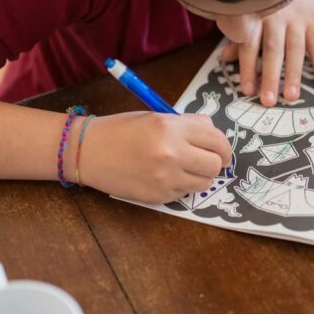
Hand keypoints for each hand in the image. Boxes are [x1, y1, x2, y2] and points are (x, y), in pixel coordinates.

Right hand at [78, 112, 232, 203]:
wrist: (89, 151)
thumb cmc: (122, 130)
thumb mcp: (156, 117)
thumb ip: (187, 124)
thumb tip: (214, 134)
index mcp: (172, 128)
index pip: (217, 141)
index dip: (225, 148)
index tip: (222, 153)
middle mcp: (171, 153)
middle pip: (215, 165)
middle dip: (214, 164)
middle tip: (204, 162)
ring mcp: (165, 178)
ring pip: (204, 183)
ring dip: (199, 177)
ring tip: (182, 168)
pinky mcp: (158, 196)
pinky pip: (184, 194)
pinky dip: (180, 187)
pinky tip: (164, 177)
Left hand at [222, 0, 313, 106]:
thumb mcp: (249, 10)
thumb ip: (238, 34)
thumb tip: (225, 59)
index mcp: (257, 16)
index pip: (249, 45)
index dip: (247, 68)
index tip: (247, 90)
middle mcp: (276, 18)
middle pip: (272, 51)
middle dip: (270, 77)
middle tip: (268, 101)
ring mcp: (297, 19)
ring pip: (294, 49)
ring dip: (293, 75)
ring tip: (291, 97)